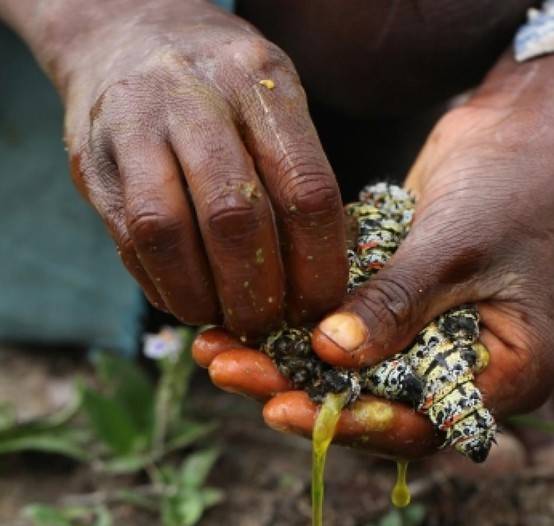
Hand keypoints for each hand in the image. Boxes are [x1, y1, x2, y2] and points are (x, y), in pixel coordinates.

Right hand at [53, 0, 347, 339]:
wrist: (123, 32)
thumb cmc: (220, 86)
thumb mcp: (273, 99)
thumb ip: (294, 173)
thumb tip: (316, 282)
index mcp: (257, 81)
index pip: (304, 191)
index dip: (318, 266)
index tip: (322, 305)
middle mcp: (191, 96)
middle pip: (234, 218)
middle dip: (258, 292)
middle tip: (270, 325)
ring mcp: (132, 126)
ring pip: (168, 233)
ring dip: (202, 296)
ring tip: (224, 318)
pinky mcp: (91, 163)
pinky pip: (129, 243)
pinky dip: (164, 286)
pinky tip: (188, 299)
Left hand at [195, 50, 553, 457]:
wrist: (526, 133)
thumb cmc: (515, 186)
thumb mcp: (455, 247)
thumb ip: (396, 304)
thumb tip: (330, 354)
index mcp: (507, 375)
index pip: (424, 423)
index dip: (355, 424)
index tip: (287, 407)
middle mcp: (465, 371)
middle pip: (376, 404)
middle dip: (301, 392)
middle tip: (231, 372)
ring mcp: (429, 344)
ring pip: (351, 375)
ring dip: (285, 365)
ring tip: (217, 352)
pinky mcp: (398, 314)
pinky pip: (344, 336)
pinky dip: (296, 329)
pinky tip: (237, 322)